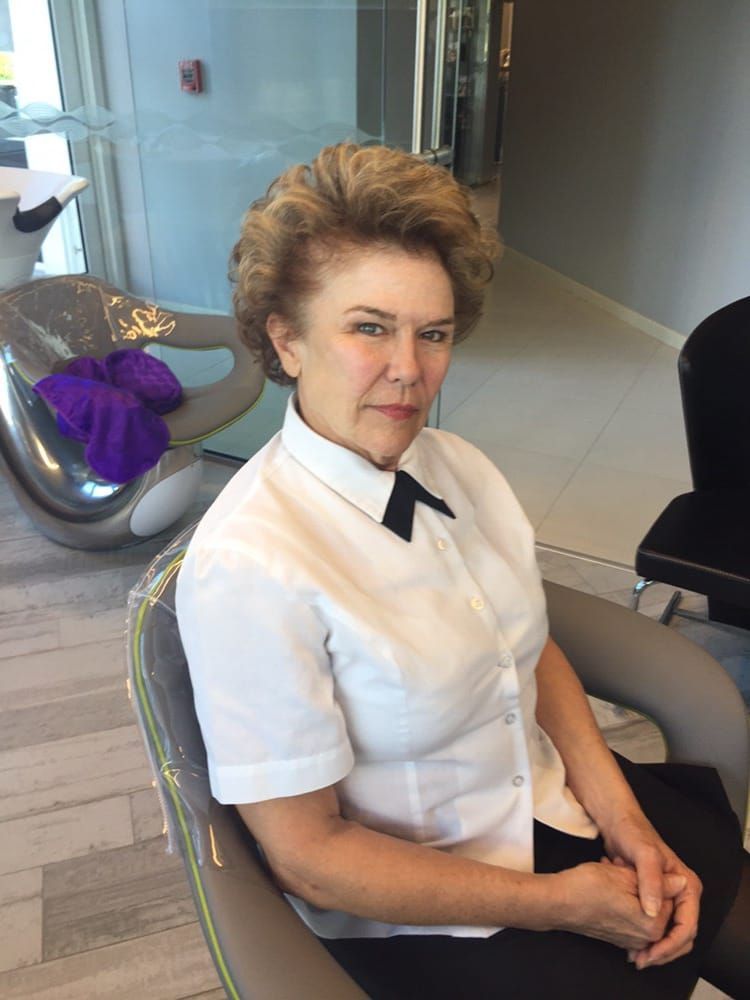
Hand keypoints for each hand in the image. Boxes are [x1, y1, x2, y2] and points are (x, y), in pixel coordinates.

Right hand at [554, 860, 685, 951]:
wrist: (558, 902)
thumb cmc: (586, 888)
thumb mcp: (625, 875)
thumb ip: (660, 883)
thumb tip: (680, 883)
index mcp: (652, 926)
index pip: (671, 898)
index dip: (652, 877)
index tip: (634, 868)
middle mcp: (644, 938)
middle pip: (659, 905)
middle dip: (643, 885)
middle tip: (624, 871)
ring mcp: (630, 940)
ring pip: (644, 908)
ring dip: (633, 891)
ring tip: (615, 875)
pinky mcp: (618, 937)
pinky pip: (632, 916)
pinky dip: (626, 901)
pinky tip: (610, 887)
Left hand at [601, 810, 701, 968]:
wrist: (618, 822)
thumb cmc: (633, 833)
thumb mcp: (643, 855)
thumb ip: (651, 882)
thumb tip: (654, 913)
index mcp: (687, 885)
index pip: (687, 927)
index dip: (670, 945)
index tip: (651, 955)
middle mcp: (682, 894)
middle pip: (681, 935)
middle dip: (662, 951)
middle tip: (640, 960)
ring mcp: (669, 897)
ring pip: (667, 932)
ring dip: (652, 945)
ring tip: (633, 954)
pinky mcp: (654, 898)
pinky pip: (655, 925)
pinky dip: (644, 935)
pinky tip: (627, 939)